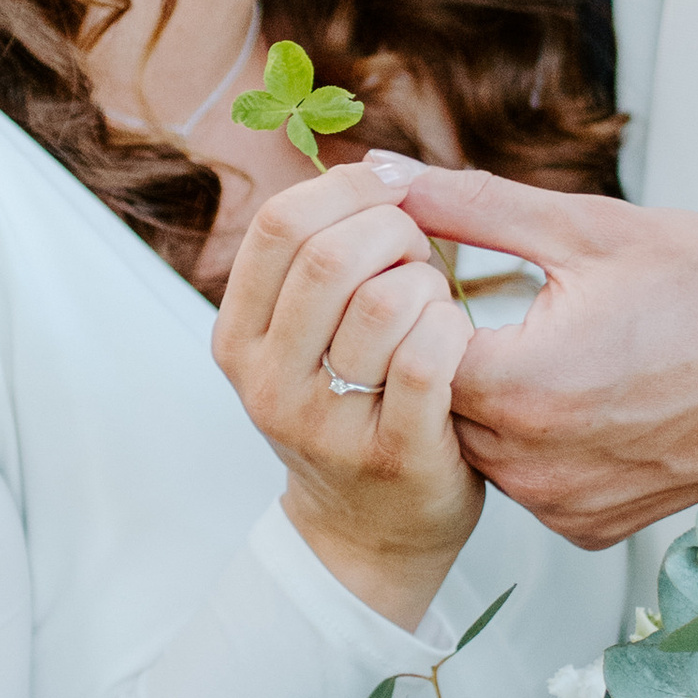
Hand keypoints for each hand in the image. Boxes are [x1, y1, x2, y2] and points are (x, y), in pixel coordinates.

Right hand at [211, 159, 483, 626]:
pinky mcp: (392, 455)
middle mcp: (267, 380)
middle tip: (420, 252)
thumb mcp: (301, 340)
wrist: (369, 534)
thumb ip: (317, 262)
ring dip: (428, 283)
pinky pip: (430, 360)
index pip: (277, 225)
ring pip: (383, 302)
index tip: (392, 191)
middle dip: (394, 231)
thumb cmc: (349, 410)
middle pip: (330, 256)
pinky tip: (458, 337)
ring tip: (436, 303)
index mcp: (239, 337)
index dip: (344, 189)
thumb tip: (372, 164)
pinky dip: (454, 328)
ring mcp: (325, 425)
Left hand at [365, 161, 697, 550]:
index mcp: (526, 387)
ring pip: (474, 443)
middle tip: (500, 298)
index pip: (404, 346)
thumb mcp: (591, 228)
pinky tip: (577, 391)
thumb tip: (387, 175)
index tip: (445, 265)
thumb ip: (472, 204)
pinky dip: (533, 438)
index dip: (413, 298)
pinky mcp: (590, 526)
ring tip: (545, 340)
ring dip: (488, 394)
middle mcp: (536, 465)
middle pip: (433, 401)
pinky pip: (525, 480)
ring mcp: (564, 505)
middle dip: (446, 346)